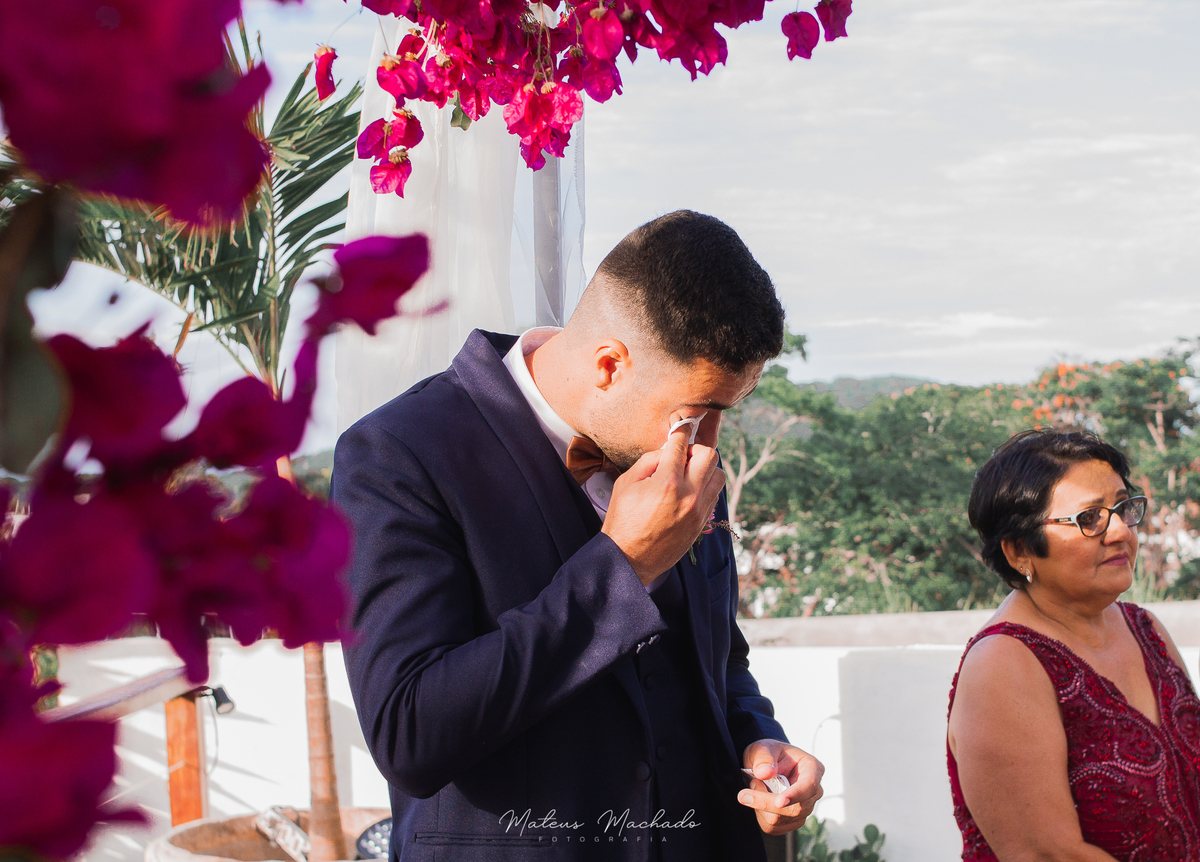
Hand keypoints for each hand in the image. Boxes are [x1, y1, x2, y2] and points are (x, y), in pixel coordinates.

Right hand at [601, 425, 723, 585]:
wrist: (629, 559)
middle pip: (710, 455)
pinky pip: (715, 494)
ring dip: (705, 468)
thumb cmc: (622, 521)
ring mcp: (699, 511)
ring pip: (719, 474)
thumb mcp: (625, 484)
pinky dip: (706, 485)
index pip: (681, 446)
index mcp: (667, 483)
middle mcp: (689, 495)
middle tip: (682, 454)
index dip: (680, 432)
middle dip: (695, 449)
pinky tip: (690, 489)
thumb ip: (648, 461)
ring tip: (688, 472)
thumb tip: (666, 451)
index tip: (681, 427)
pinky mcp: (702, 522)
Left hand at [738, 738, 823, 834]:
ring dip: (760, 807)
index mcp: (812, 768)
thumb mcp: (763, 747)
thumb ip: (763, 757)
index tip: (779, 802)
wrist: (764, 766)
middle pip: (795, 809)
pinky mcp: (792, 821)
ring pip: (782, 820)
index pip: (809, 786)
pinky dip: (759, 815)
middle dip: (766, 803)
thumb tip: (765, 773)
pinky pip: (774, 827)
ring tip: (754, 786)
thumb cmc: (768, 754)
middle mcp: (812, 791)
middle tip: (744, 793)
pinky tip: (758, 799)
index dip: (795, 795)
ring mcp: (804, 808)